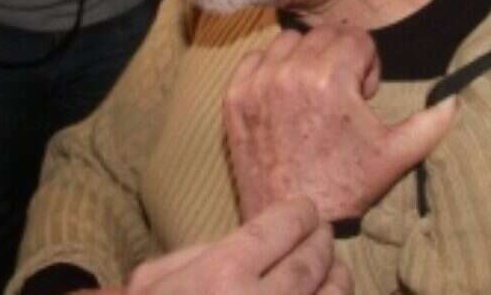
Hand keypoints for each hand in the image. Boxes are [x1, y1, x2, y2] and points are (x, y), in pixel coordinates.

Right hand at [100, 197, 350, 294]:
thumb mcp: (151, 281)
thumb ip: (197, 253)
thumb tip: (245, 242)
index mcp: (220, 276)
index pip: (278, 230)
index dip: (298, 215)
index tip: (306, 210)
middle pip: (310, 264)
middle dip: (321, 244)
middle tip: (324, 234)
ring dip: (339, 279)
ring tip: (337, 268)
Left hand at [224, 26, 457, 220]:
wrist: (292, 213)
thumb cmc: (345, 184)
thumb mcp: (395, 155)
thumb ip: (430, 124)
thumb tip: (456, 99)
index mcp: (331, 80)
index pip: (356, 37)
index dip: (367, 64)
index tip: (364, 93)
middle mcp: (291, 73)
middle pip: (324, 33)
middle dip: (340, 56)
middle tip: (342, 92)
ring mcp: (258, 84)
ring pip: (289, 40)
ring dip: (306, 56)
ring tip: (314, 90)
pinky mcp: (235, 97)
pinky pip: (255, 57)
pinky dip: (272, 67)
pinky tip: (285, 94)